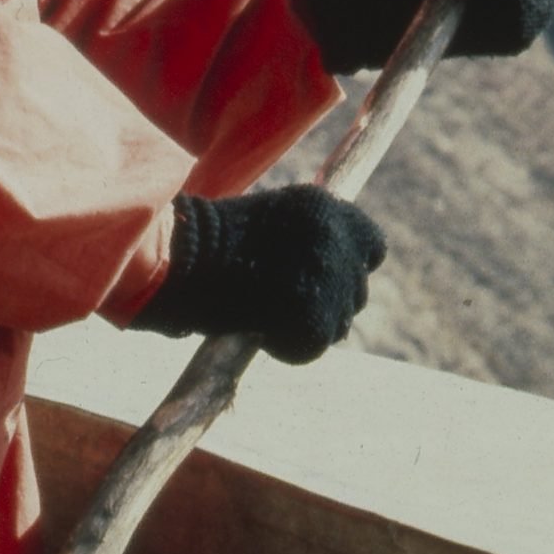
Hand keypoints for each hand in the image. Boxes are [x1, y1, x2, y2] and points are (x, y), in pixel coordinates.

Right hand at [122, 186, 387, 364]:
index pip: (372, 247)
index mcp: (326, 206)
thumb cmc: (209, 241)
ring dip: (307, 327)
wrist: (181, 256)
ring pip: (338, 324)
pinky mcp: (316, 314)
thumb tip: (326, 275)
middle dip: (325, 304)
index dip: (348, 268)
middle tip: (279, 305)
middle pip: (355, 291)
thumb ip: (305, 240)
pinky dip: (287, 348)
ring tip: (263, 313)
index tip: (319, 280)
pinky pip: (312, 346)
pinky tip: (257, 328)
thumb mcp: (267, 221)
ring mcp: (330, 275)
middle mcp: (336, 236)